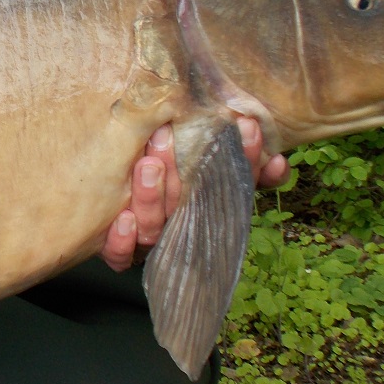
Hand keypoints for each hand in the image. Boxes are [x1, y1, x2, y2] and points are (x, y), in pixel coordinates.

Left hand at [100, 118, 289, 272]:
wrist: (104, 193)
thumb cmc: (165, 172)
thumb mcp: (199, 157)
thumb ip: (238, 160)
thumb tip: (279, 162)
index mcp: (206, 202)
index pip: (233, 186)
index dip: (246, 161)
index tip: (248, 128)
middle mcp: (181, 222)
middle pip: (187, 205)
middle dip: (180, 174)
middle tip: (167, 136)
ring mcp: (149, 239)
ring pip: (152, 228)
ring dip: (150, 198)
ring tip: (147, 165)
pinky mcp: (118, 253)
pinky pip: (120, 255)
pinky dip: (121, 241)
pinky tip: (123, 219)